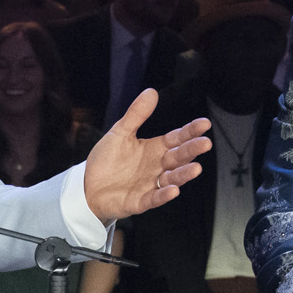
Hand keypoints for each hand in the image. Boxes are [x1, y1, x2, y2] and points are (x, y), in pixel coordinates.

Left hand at [81, 91, 211, 221]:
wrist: (86, 186)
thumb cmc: (106, 160)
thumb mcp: (120, 133)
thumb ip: (136, 115)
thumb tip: (151, 91)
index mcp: (154, 149)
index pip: (176, 138)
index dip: (190, 132)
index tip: (205, 124)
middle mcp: (156, 167)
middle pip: (178, 157)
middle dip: (191, 151)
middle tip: (205, 144)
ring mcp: (150, 184)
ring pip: (171, 179)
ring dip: (183, 174)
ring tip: (196, 168)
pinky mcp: (139, 201)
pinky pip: (154, 198)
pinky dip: (164, 195)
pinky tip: (174, 190)